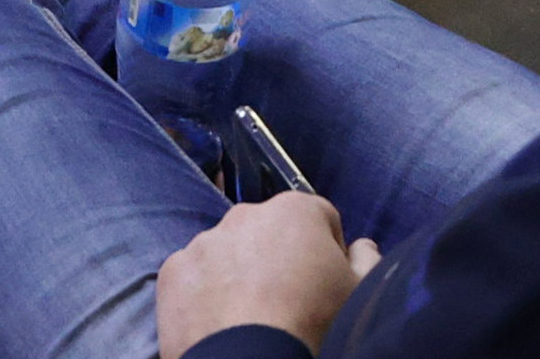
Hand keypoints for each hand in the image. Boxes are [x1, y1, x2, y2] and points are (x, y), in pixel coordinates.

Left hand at [155, 195, 378, 358]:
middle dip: (278, 259)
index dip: (327, 252)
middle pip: (269, 233)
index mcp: (295, 211)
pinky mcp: (173, 273)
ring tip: (249, 321)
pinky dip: (205, 296)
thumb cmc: (315, 328)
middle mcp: (245, 215)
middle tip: (287, 305)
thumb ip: (366, 261)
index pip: (320, 220)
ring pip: (228, 253)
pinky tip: (219, 326)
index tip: (326, 285)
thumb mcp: (361, 296)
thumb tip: (361, 247)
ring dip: (239, 275)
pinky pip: (195, 278)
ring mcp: (203, 242)